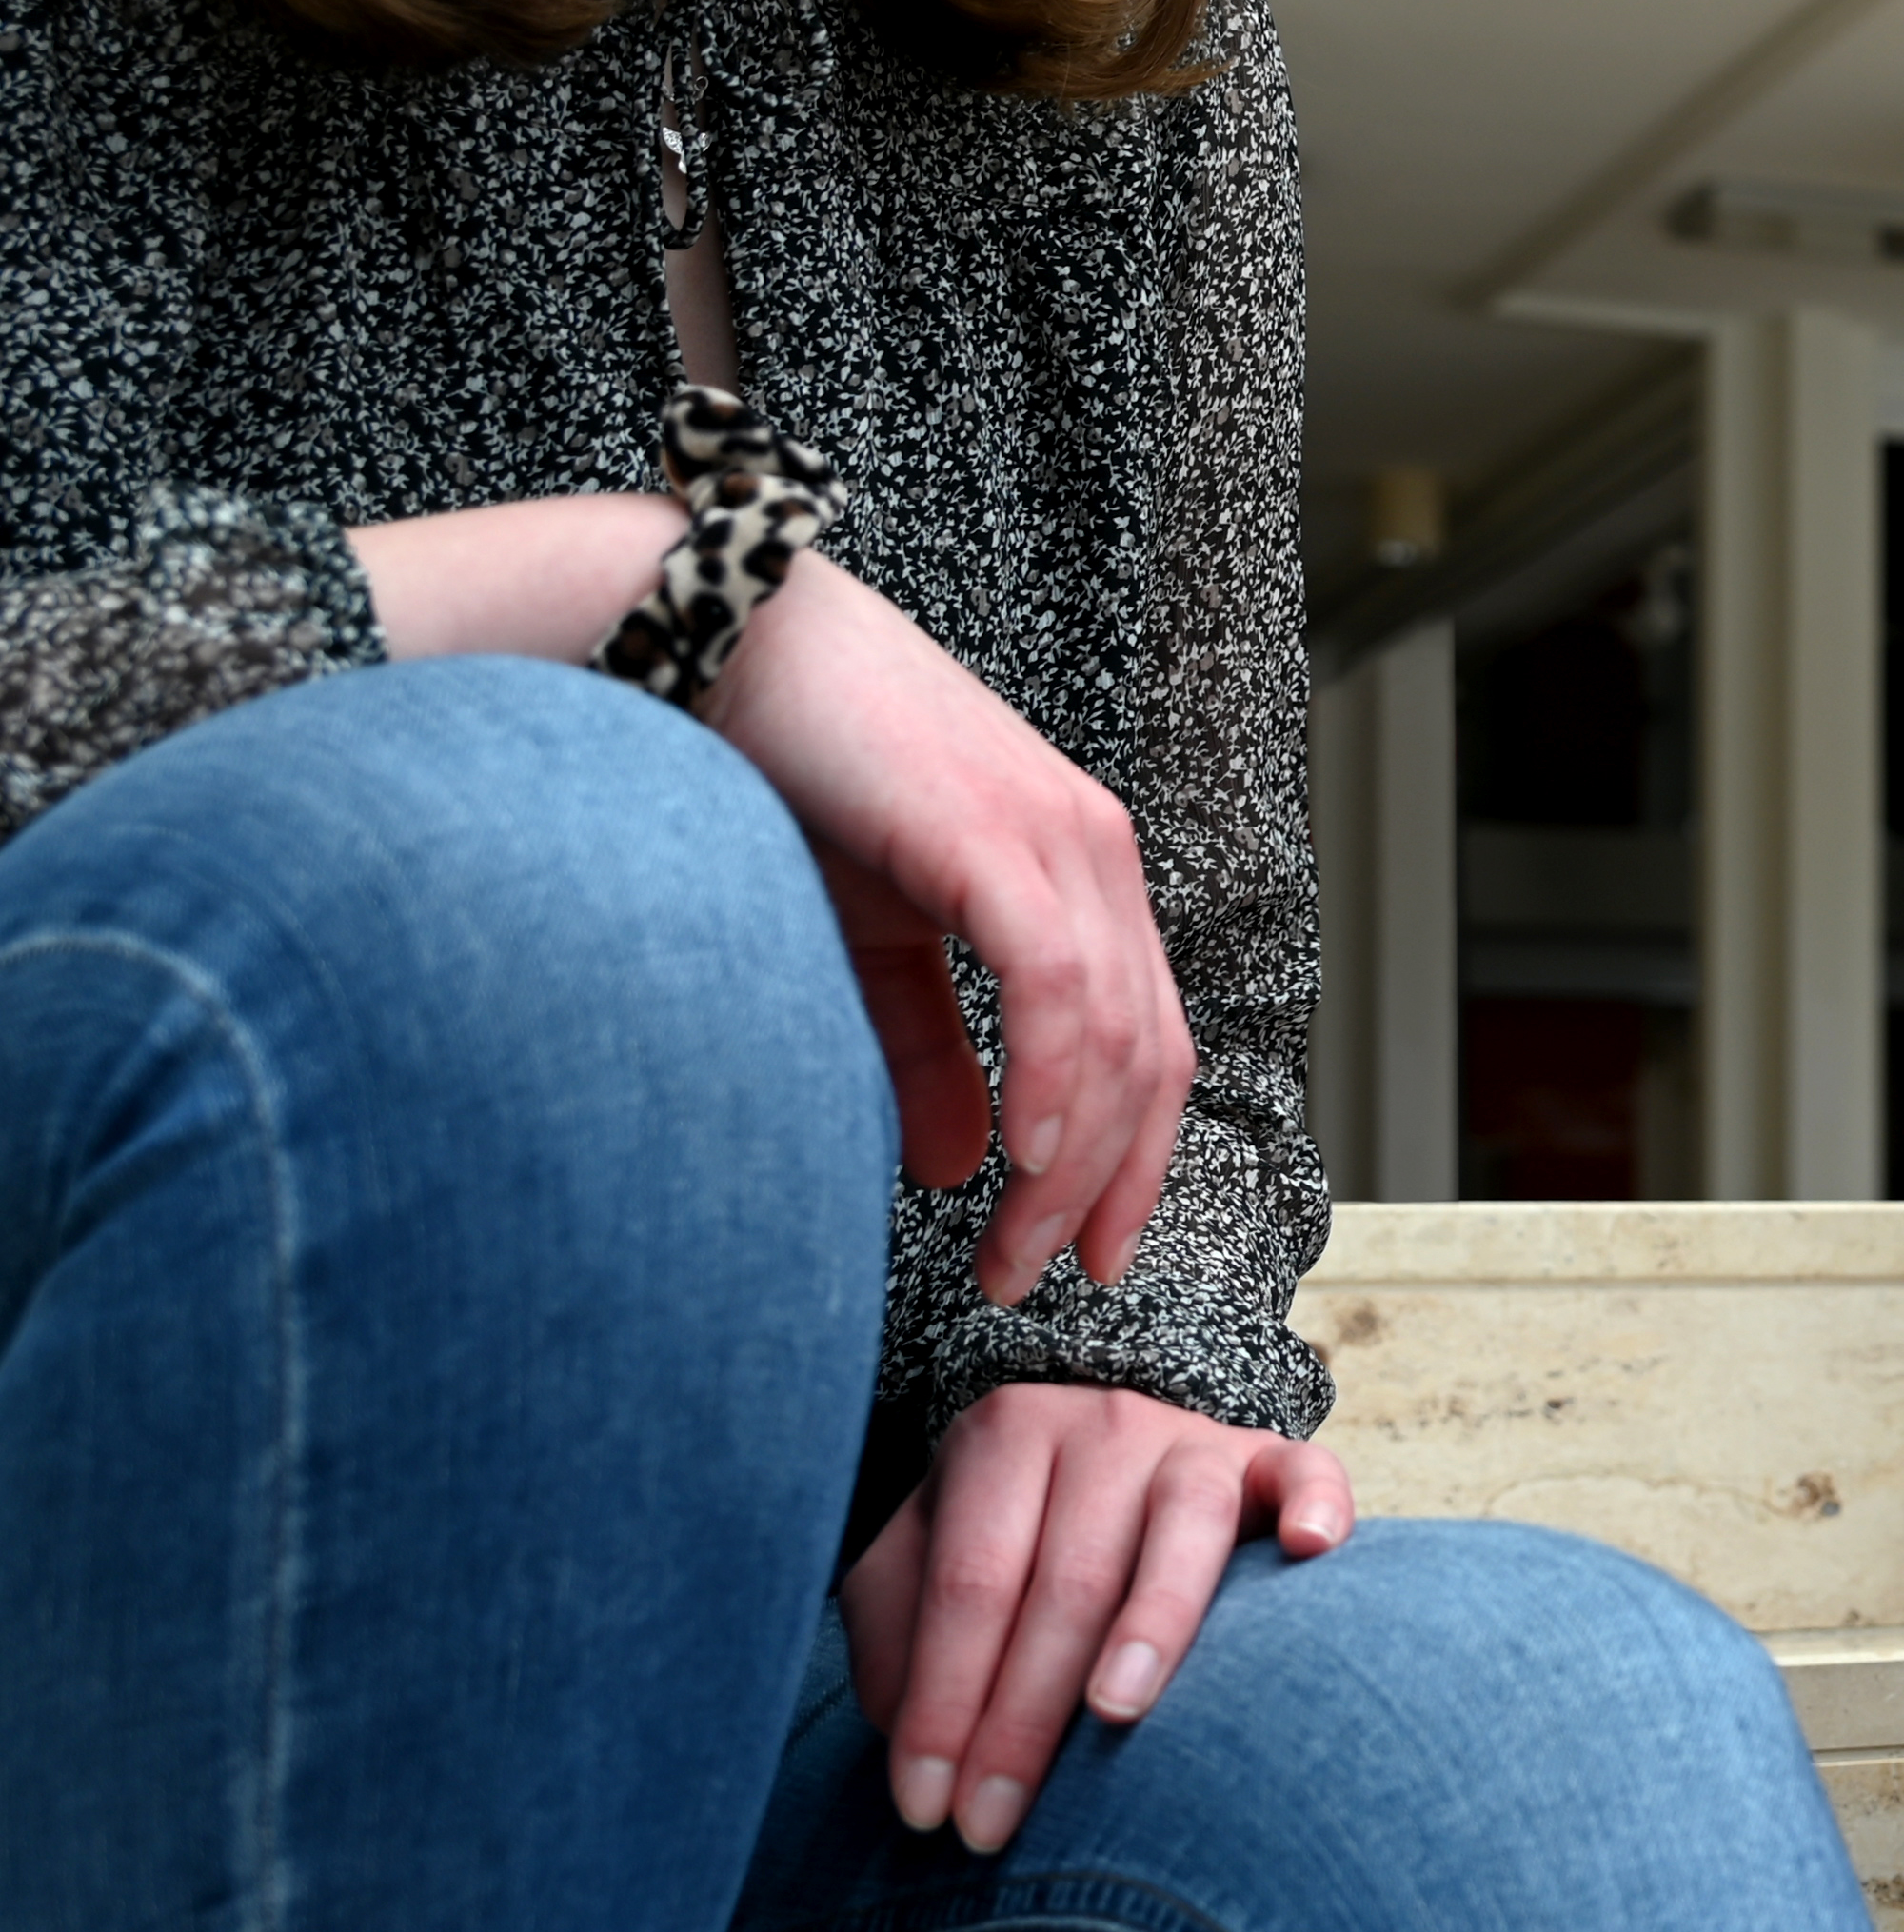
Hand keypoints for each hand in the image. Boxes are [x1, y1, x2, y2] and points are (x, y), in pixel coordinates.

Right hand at [715, 552, 1189, 1301]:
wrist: (726, 649)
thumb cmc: (797, 779)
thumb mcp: (875, 941)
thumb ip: (927, 1049)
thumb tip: (953, 1164)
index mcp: (1080, 876)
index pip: (1147, 1043)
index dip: (1134, 1160)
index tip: (1092, 1256)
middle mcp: (1095, 854)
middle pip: (1149, 1056)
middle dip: (1110, 1188)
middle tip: (1050, 1282)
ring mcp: (1061, 838)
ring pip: (1111, 1036)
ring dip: (1072, 1167)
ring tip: (1016, 1254)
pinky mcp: (1000, 833)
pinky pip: (1057, 984)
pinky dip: (1052, 1082)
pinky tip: (1022, 1161)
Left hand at [841, 1381, 1351, 1853]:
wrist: (1104, 1444)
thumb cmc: (1008, 1530)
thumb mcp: (919, 1556)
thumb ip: (898, 1631)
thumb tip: (910, 1733)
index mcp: (1002, 1436)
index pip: (970, 1583)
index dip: (944, 1701)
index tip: (926, 1808)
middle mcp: (1102, 1426)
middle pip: (1069, 1578)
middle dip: (1025, 1715)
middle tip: (995, 1825)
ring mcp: (1197, 1439)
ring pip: (1184, 1526)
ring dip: (1152, 1623)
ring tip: (1116, 1715)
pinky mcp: (1275, 1459)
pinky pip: (1307, 1472)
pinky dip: (1317, 1505)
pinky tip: (1309, 1549)